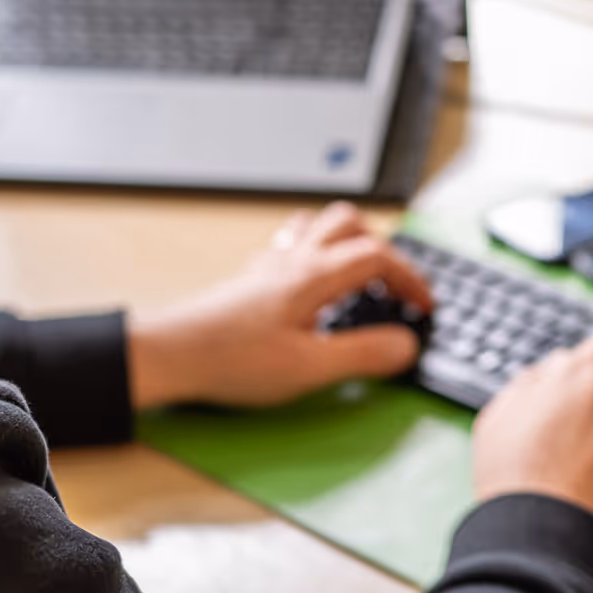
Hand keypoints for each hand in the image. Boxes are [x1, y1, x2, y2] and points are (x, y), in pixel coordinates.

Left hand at [126, 203, 432, 410]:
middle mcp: (292, 260)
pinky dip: (316, 251)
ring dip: (348, 241)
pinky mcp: (251, 278)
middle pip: (349, 224)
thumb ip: (363, 355)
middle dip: (383, 248)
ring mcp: (269, 264)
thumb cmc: (230, 360)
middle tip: (394, 286)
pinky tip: (312, 285)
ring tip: (360, 276)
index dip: (410, 278)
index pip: (377, 256)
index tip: (423, 307)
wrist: (169, 355)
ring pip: (318, 226)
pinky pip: (292, 243)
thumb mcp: (308, 368)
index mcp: (313, 276)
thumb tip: (405, 345)